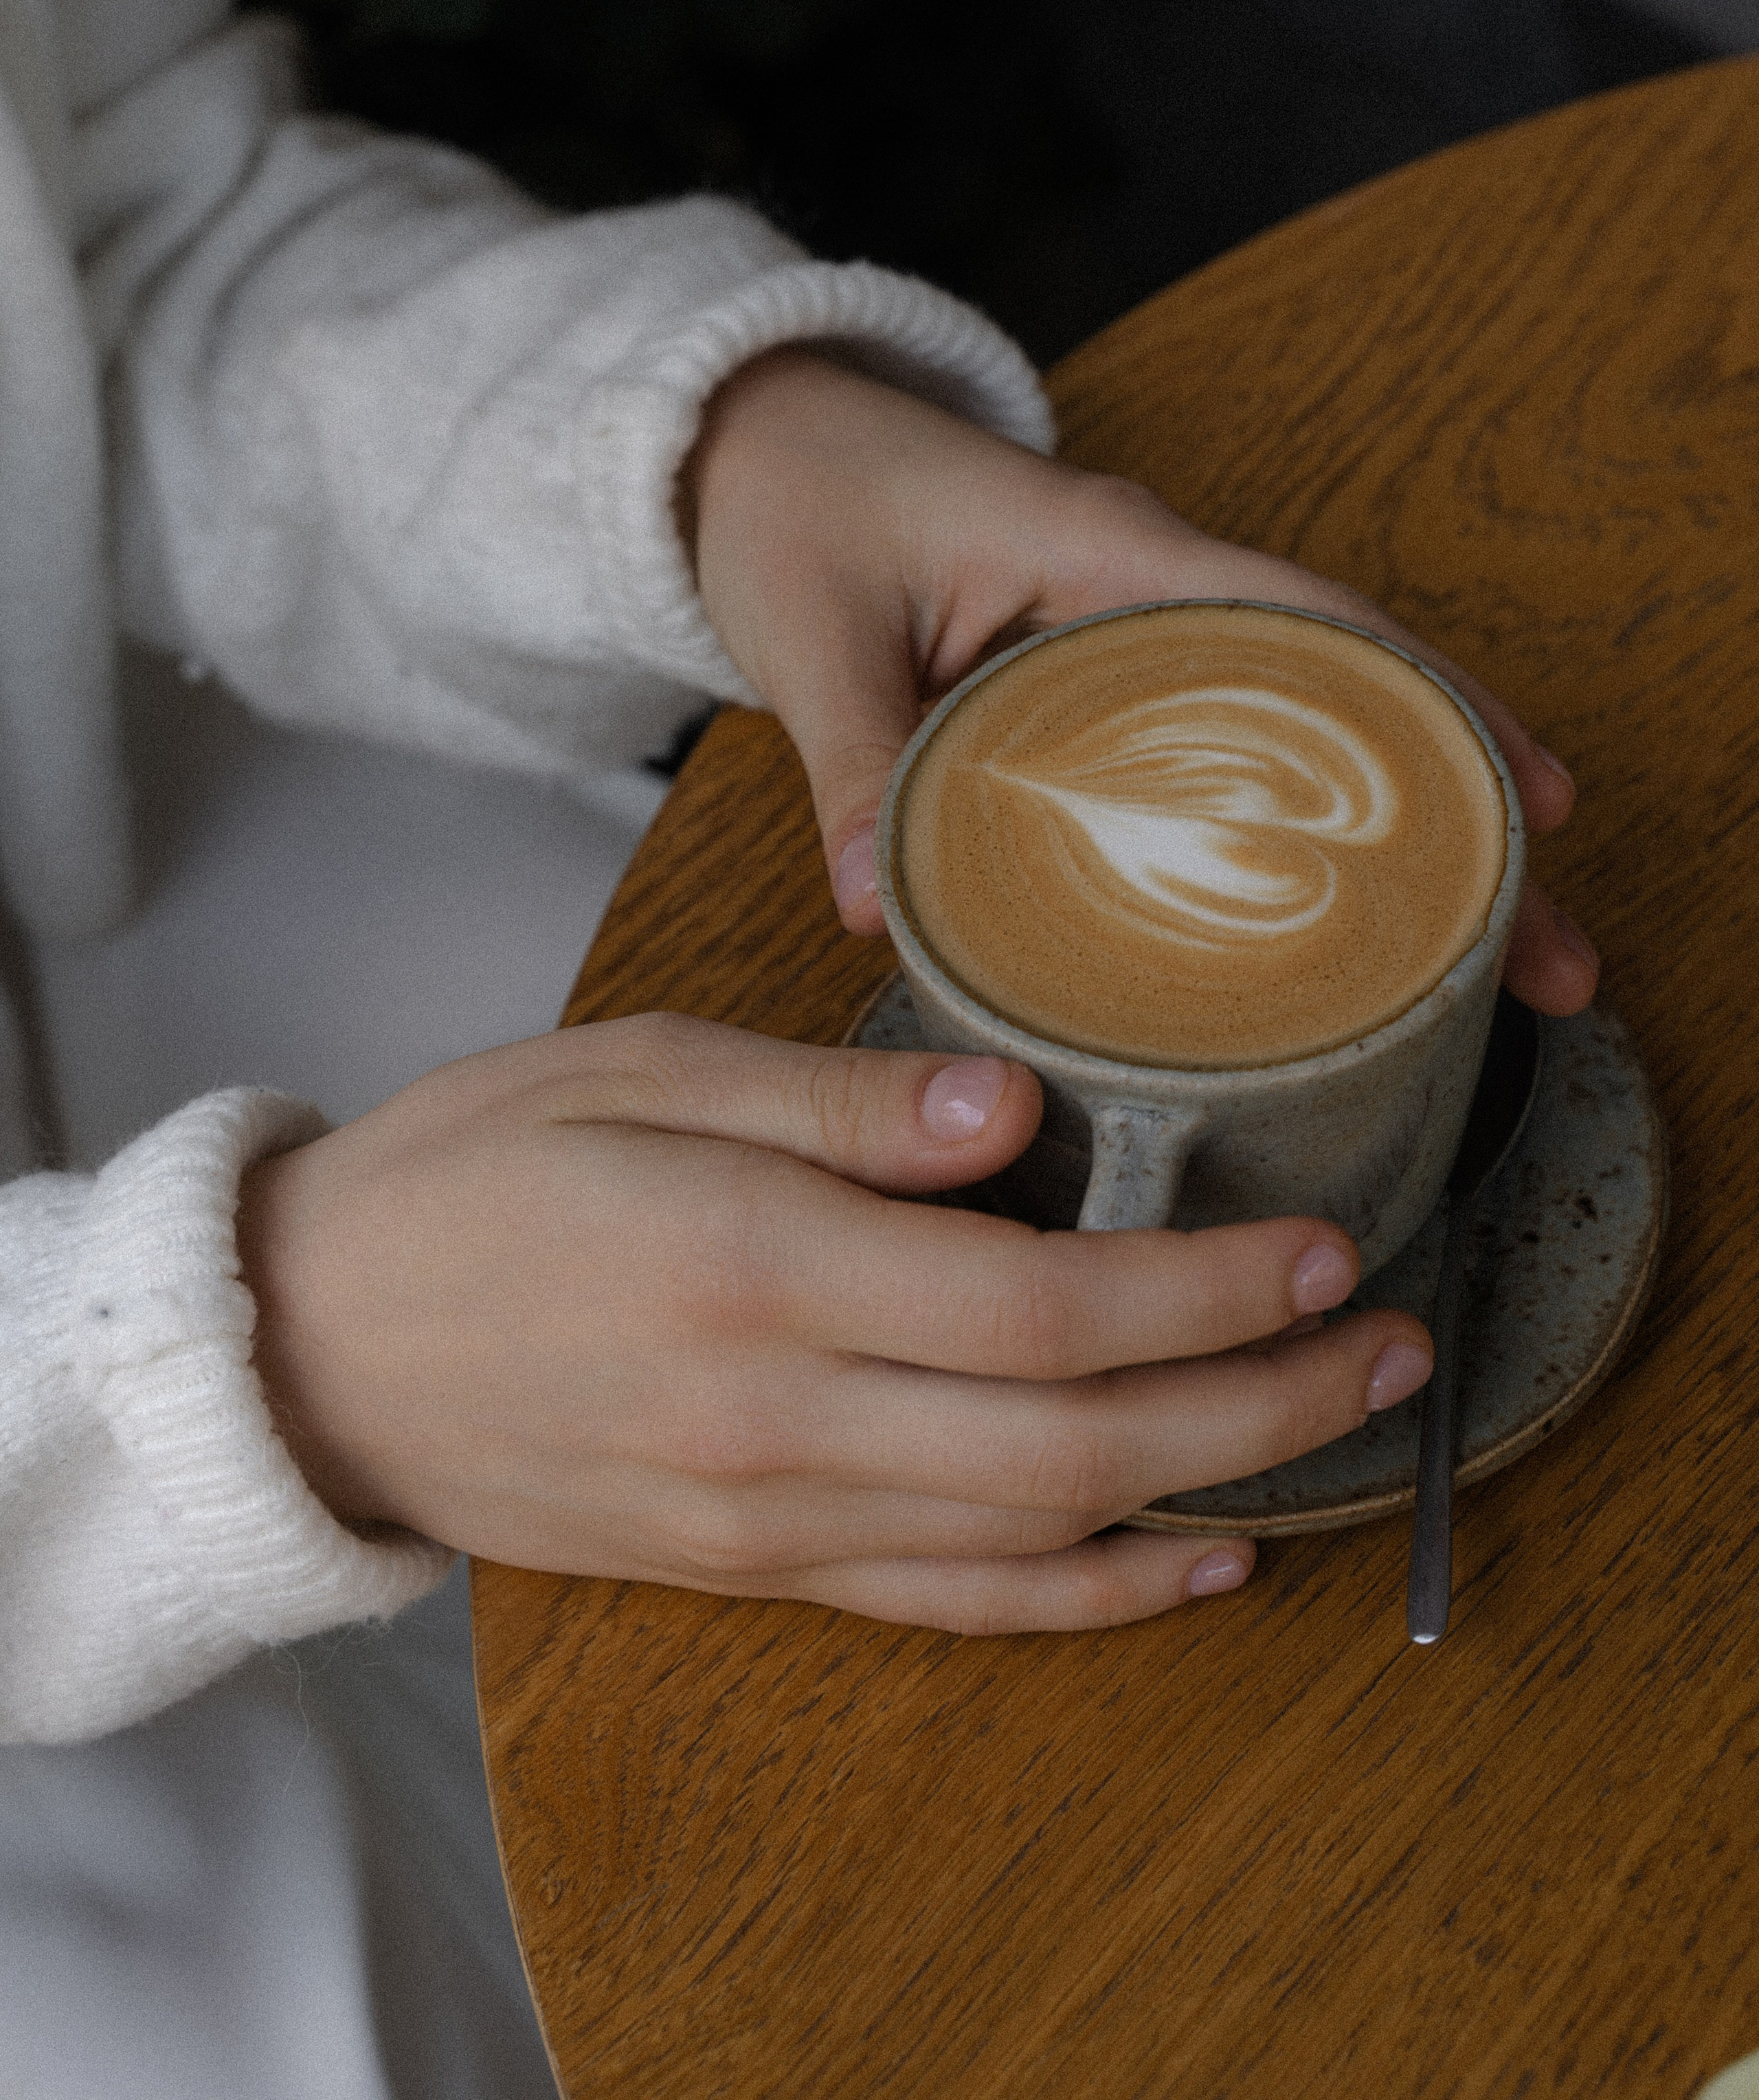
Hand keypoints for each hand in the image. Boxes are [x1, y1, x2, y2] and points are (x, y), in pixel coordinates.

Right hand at [236, 1015, 1433, 1628]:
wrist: (315, 1349)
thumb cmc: (473, 1172)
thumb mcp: (629, 1067)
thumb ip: (824, 1096)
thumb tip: (1008, 1110)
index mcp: (751, 1262)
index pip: (1035, 1302)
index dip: (1202, 1285)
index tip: (1321, 1239)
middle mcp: (777, 1414)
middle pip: (1072, 1435)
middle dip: (1260, 1390)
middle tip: (1392, 1329)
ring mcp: (767, 1515)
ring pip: (1034, 1533)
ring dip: (1208, 1484)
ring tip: (1338, 1420)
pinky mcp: (752, 1569)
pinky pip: (950, 1605)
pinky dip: (1087, 1598)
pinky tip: (1195, 1562)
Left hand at [690, 350, 1598, 1016]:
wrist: (748, 445)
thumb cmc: (793, 504)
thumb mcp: (812, 634)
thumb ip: (850, 764)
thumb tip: (878, 912)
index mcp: (1106, 548)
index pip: (1310, 624)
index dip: (1431, 713)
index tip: (1529, 811)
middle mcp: (1151, 580)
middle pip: (1351, 693)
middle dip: (1459, 817)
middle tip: (1546, 956)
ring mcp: (1137, 626)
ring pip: (1309, 728)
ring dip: (1401, 833)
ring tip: (1489, 968)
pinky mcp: (1105, 670)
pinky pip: (1233, 745)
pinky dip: (1301, 822)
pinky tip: (1346, 924)